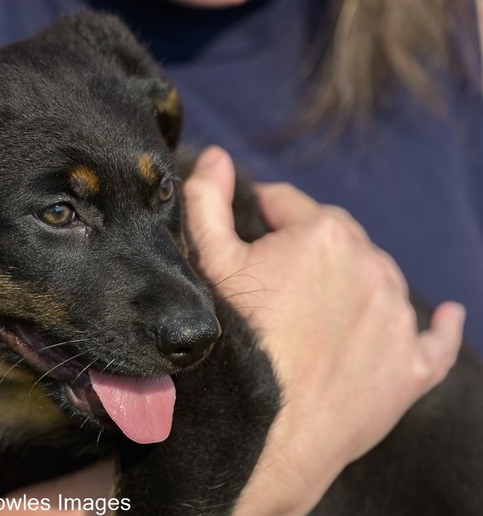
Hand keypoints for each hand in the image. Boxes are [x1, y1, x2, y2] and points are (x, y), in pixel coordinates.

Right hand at [182, 146, 464, 514]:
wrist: (267, 434)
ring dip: (353, 286)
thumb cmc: (234, 345)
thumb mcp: (208, 264)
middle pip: (336, 239)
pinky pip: (435, 339)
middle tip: (274, 287)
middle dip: (307, 251)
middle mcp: (373, 266)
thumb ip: (207, 200)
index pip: (289, 204)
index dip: (261, 217)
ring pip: (377, 281)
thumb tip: (216, 156)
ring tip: (316, 316)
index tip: (246, 240)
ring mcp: (398, 317)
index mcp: (325, 234)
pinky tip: (447, 317)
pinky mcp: (412, 366)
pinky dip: (436, 328)